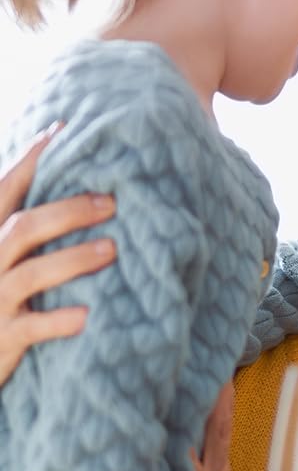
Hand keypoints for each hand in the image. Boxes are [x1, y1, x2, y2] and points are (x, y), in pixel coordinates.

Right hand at [0, 125, 115, 384]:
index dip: (29, 161)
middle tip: (113, 202)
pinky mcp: (1, 338)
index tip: (62, 132)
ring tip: (112, 251)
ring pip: (30, 274)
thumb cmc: (3, 300)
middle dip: (67, 212)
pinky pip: (31, 327)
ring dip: (72, 259)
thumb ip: (32, 225)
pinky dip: (58, 321)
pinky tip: (88, 316)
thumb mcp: (8, 255)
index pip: (4, 189)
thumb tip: (80, 181)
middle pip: (22, 227)